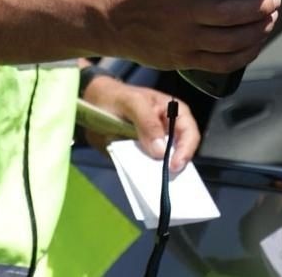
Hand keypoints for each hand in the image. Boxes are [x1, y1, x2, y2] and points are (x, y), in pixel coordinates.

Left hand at [80, 74, 199, 171]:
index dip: (186, 149)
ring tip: (156, 185)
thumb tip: (160, 150)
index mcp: (174, 112)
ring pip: (165, 163)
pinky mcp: (142, 156)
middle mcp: (169, 130)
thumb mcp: (132, 103)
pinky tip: (142, 182)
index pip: (189, 132)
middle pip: (181, 152)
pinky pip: (148, 168)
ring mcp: (155, 145)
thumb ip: (147, 122)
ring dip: (161, 174)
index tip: (174, 165)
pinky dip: (146, 176)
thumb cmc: (117, 96)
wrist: (92, 104)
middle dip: (176, 166)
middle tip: (166, 180)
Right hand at [100, 0, 280, 71]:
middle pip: (228, 13)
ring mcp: (183, 39)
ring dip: (258, 30)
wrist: (112, 22)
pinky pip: (222, 63)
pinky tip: (256, 42)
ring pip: (230, 41)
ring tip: (270, 18)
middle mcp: (180, 12)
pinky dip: (246, 54)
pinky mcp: (184, 59)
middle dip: (260, 6)